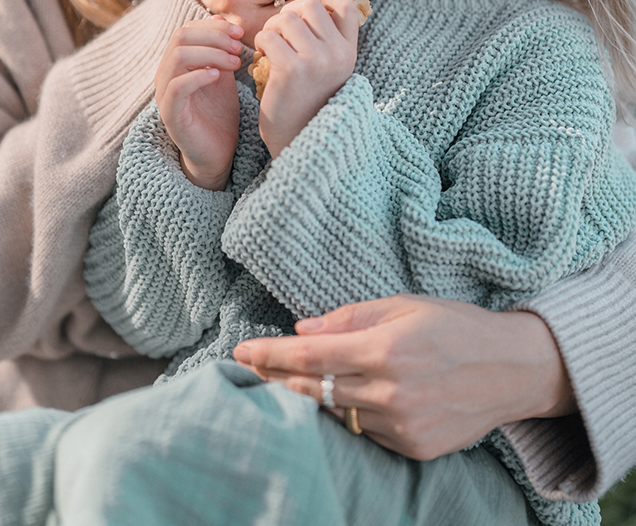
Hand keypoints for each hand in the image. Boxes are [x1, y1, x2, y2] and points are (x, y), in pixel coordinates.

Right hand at [154, 17, 243, 189]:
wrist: (218, 153)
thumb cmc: (220, 113)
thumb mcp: (223, 74)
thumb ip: (220, 50)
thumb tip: (221, 19)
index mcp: (176, 63)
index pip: (187, 29)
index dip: (214, 27)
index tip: (239, 33)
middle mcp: (165, 75)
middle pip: (180, 37)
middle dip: (214, 37)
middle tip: (238, 47)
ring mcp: (165, 94)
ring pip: (178, 57)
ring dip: (210, 54)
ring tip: (234, 63)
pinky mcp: (170, 115)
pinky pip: (176, 87)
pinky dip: (198, 76)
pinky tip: (218, 77)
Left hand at [232, 295, 575, 458]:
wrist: (512, 369)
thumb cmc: (456, 326)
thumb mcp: (404, 305)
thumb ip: (349, 317)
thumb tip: (302, 329)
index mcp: (384, 349)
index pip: (310, 357)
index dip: (270, 355)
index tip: (241, 351)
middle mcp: (390, 391)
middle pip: (314, 390)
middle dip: (277, 379)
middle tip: (249, 367)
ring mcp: (402, 425)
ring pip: (337, 413)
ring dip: (308, 398)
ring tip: (282, 383)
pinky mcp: (414, 447)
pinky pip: (367, 431)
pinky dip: (349, 414)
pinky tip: (338, 399)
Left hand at [254, 0, 359, 157]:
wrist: (297, 139)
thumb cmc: (306, 100)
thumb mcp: (328, 68)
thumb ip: (326, 38)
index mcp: (349, 52)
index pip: (346, 6)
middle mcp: (338, 54)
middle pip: (311, 6)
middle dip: (289, 12)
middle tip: (278, 32)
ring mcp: (316, 61)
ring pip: (287, 17)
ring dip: (271, 28)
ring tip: (269, 46)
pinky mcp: (292, 70)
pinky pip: (269, 36)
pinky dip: (260, 42)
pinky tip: (261, 56)